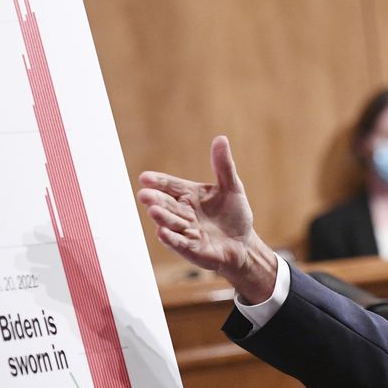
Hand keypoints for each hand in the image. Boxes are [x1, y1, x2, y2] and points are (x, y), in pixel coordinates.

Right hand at [137, 136, 277, 302]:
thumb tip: (221, 139)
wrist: (243, 243)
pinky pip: (180, 244)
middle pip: (166, 204)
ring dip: (162, 217)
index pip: (170, 186)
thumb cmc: (234, 215)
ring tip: (153, 210)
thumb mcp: (232, 187)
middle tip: (144, 194)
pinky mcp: (192, 249)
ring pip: (171, 223)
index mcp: (188, 195)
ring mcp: (186, 232)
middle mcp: (183, 213)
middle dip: (155, 200)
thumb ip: (223, 166)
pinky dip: (171, 239)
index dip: (158, 182)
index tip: (145, 178)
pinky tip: (162, 233)